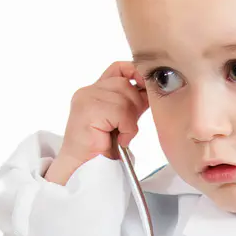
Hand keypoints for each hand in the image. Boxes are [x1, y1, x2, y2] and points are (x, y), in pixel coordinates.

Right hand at [46, 61, 148, 184]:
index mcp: (95, 90)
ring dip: (130, 122)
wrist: (83, 167)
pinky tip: (118, 139)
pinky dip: (126, 129)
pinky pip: (120, 113)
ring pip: (124, 100)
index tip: (146, 87)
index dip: (135, 72)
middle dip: (135, 105)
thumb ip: (133, 101)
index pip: (119, 68)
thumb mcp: (123, 118)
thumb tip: (153, 88)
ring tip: (121, 135)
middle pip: (125, 84)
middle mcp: (88, 91)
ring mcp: (86, 99)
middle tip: (129, 126)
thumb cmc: (102, 145)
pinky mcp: (87, 111)